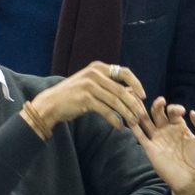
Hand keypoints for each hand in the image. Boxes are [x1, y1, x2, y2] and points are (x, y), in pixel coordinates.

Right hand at [29, 61, 146, 132]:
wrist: (51, 103)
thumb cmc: (74, 95)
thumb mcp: (92, 84)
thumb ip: (109, 85)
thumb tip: (132, 91)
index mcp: (98, 67)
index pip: (124, 72)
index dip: (136, 83)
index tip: (143, 95)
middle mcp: (94, 73)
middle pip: (121, 89)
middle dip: (133, 103)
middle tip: (141, 114)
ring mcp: (89, 85)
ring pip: (115, 101)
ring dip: (126, 113)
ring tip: (133, 122)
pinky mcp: (85, 98)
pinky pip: (106, 110)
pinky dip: (114, 119)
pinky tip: (119, 126)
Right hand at [130, 96, 194, 194]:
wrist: (191, 179)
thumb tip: (193, 112)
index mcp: (179, 127)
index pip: (173, 112)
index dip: (175, 108)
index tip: (181, 111)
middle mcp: (166, 130)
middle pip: (157, 113)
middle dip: (158, 105)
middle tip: (160, 101)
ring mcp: (157, 139)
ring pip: (146, 121)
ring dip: (142, 112)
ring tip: (139, 103)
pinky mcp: (150, 148)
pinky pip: (139, 135)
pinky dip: (133, 126)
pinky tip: (130, 117)